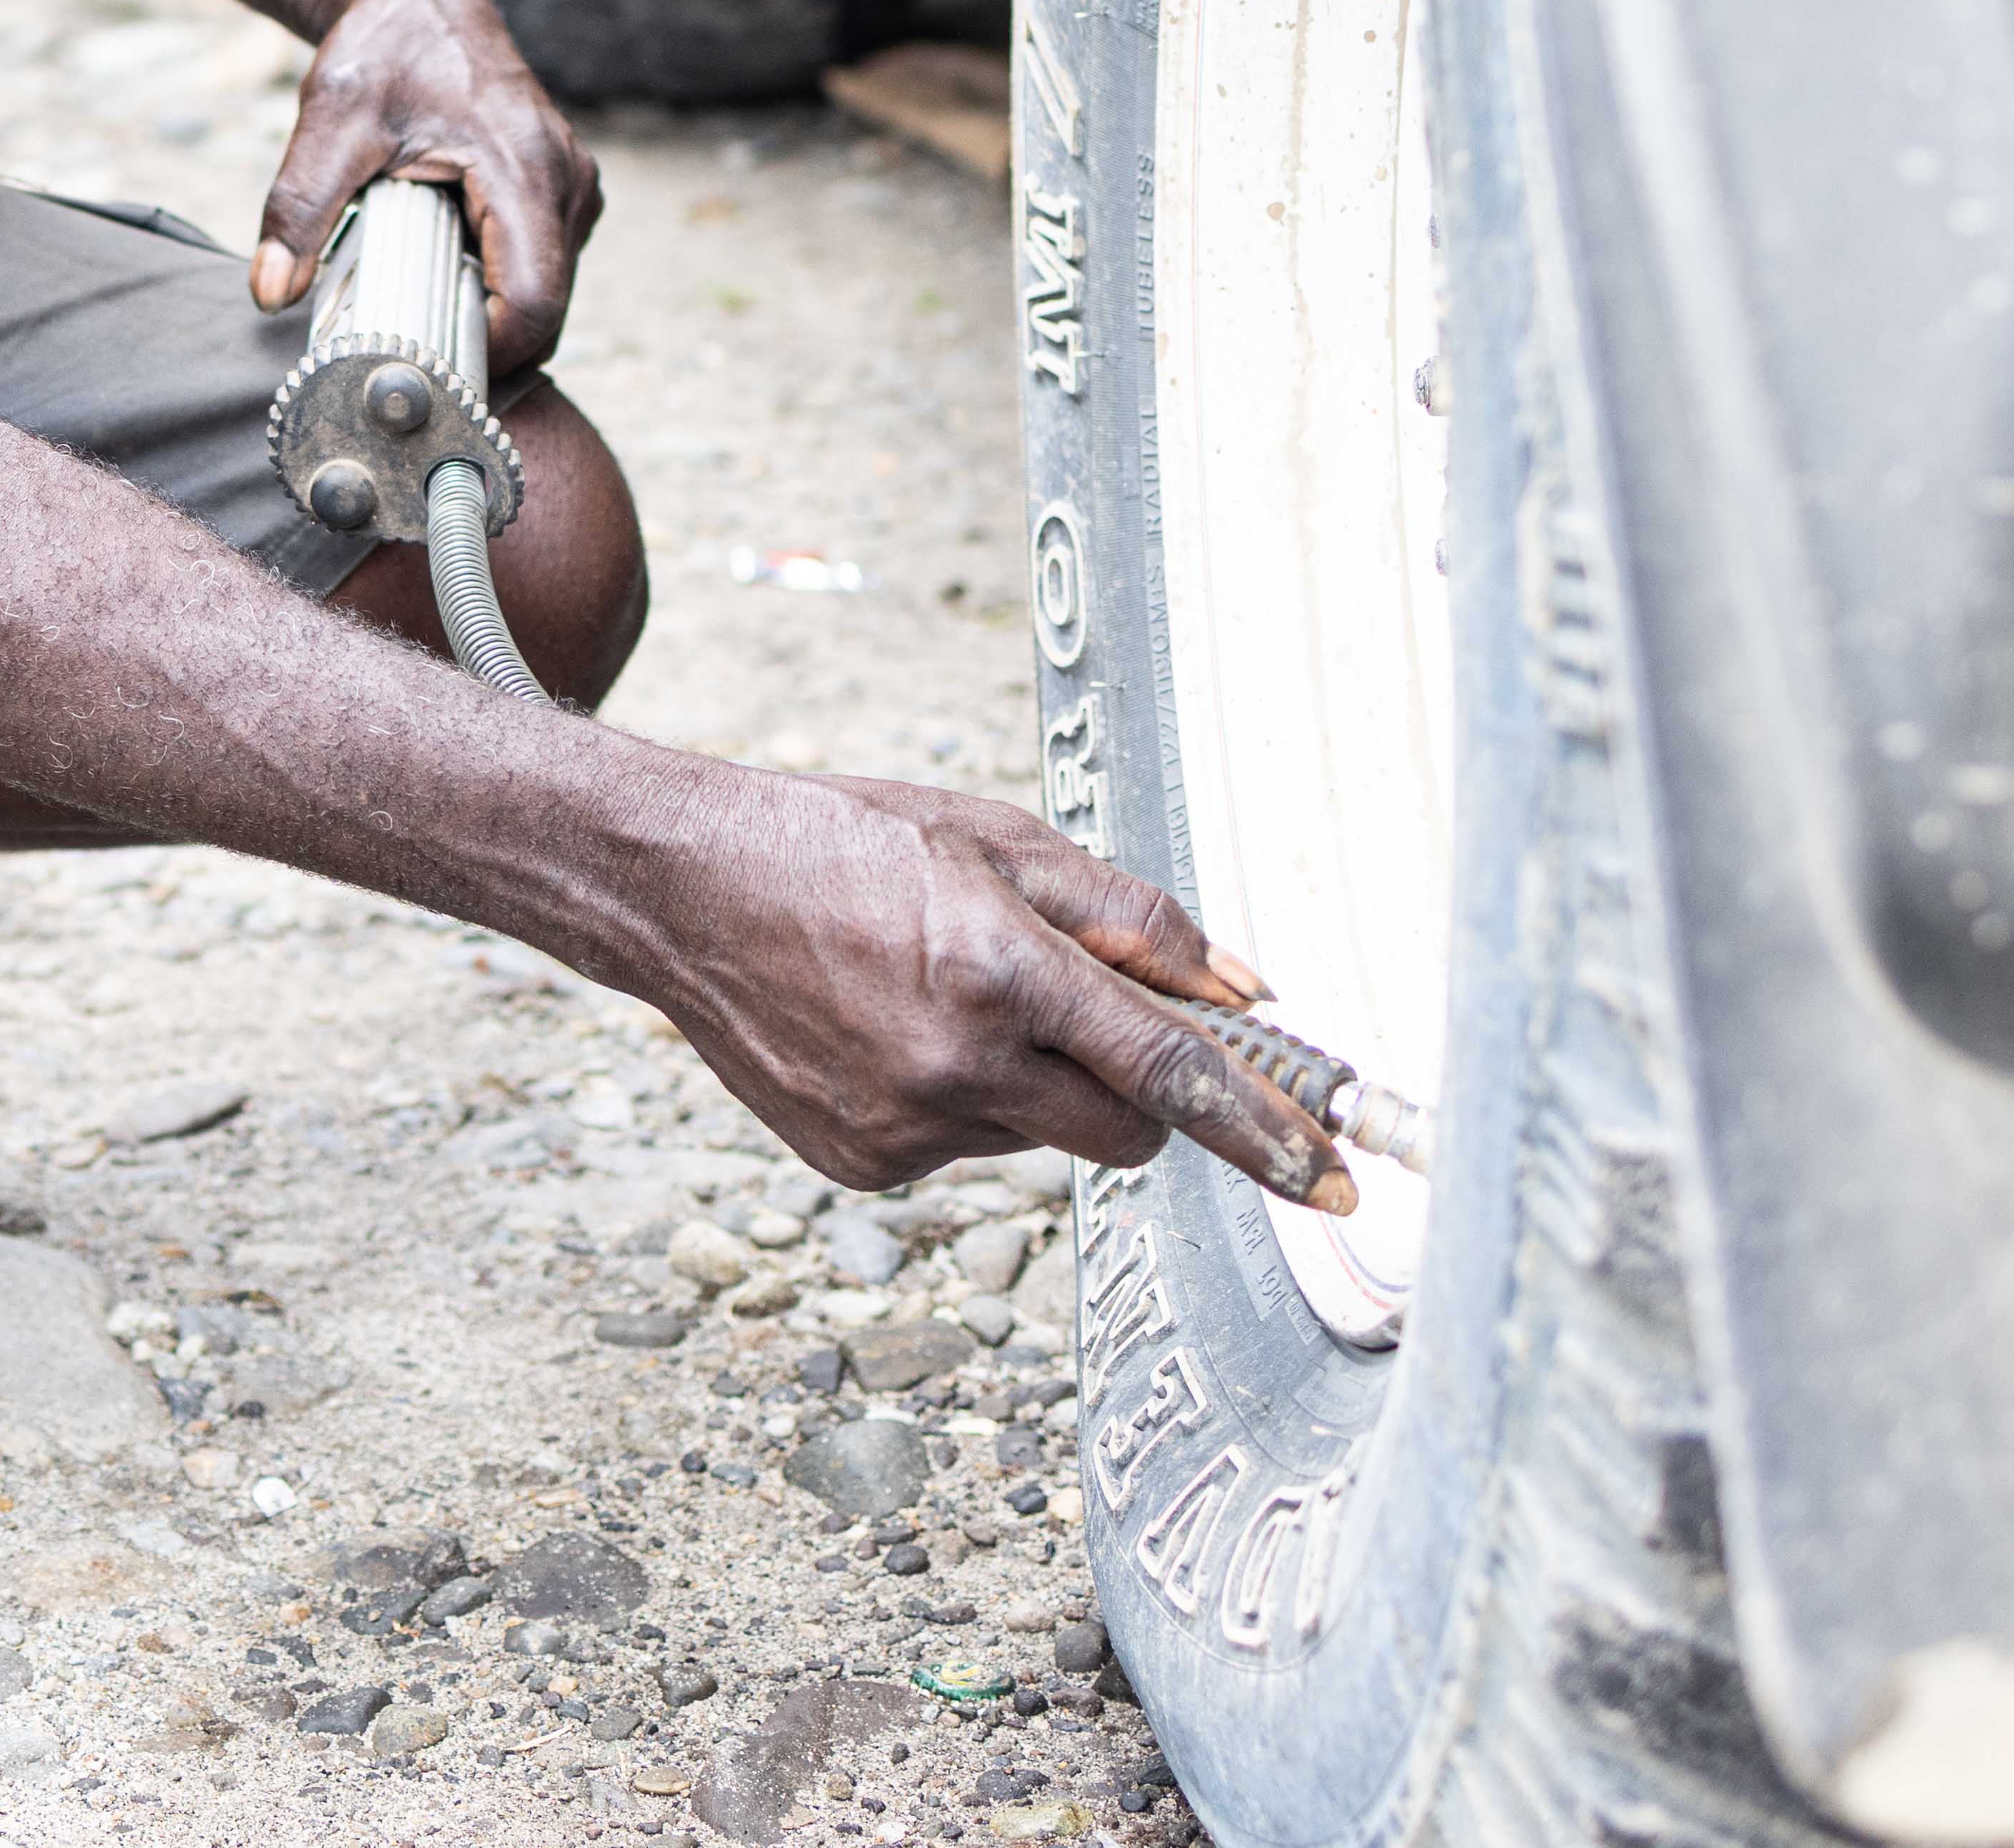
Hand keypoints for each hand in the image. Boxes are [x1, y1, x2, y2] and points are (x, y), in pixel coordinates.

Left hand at [250, 0, 598, 381]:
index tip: (428, 373)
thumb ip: (298, 208)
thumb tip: (270, 291)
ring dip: (494, 317)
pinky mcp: (562, 190)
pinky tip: (444, 276)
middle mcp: (566, 181)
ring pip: (549, 290)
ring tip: (422, 316)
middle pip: (548, 309)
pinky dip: (500, 286)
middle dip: (488, 345)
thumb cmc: (381, 50)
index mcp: (524, 168)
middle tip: (413, 363)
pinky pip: (543, 264)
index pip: (535, 301)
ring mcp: (572, 186)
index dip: (490, 354)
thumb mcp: (330, 122)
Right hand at [633, 769, 1356, 1211]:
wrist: (680, 890)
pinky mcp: (862, 1166)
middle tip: (1090, 1017)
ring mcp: (903, 1128)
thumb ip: (1131, 917)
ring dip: (1031, 1079)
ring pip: (1042, 1135)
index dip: (1264, 1128)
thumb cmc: (843, 839)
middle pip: (1127, 1131)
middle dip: (1140, 1090)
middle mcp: (955, 1064)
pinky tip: (887, 1029)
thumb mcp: (994, 838)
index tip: (1333, 1175)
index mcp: (997, 968)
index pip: (1170, 1072)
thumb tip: (1242, 994)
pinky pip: (965, 1147)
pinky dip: (959, 1099)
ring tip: (937, 992)